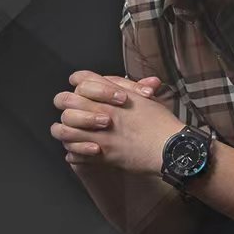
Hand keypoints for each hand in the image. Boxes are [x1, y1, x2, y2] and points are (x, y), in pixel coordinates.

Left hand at [52, 70, 179, 174]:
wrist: (169, 148)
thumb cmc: (162, 124)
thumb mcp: (147, 100)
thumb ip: (134, 88)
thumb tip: (141, 82)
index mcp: (111, 94)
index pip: (81, 79)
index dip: (78, 83)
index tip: (81, 91)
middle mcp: (101, 111)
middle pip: (65, 101)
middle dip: (67, 106)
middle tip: (73, 113)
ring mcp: (98, 133)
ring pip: (64, 129)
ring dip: (66, 131)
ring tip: (72, 134)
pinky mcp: (100, 154)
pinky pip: (74, 153)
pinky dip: (75, 153)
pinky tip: (80, 152)